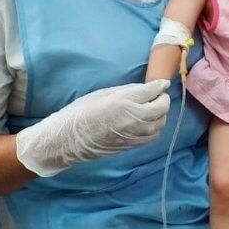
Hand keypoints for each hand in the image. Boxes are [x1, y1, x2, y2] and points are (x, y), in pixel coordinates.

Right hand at [16, 80, 170, 176]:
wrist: (66, 141)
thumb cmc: (80, 112)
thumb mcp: (103, 94)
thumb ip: (128, 91)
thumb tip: (146, 88)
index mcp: (125, 101)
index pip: (152, 92)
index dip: (160, 86)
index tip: (162, 83)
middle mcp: (133, 118)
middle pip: (161, 108)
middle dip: (163, 100)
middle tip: (158, 95)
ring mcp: (134, 134)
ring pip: (160, 124)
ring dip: (160, 115)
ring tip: (152, 109)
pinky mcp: (131, 146)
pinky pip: (152, 136)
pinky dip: (154, 128)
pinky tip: (147, 123)